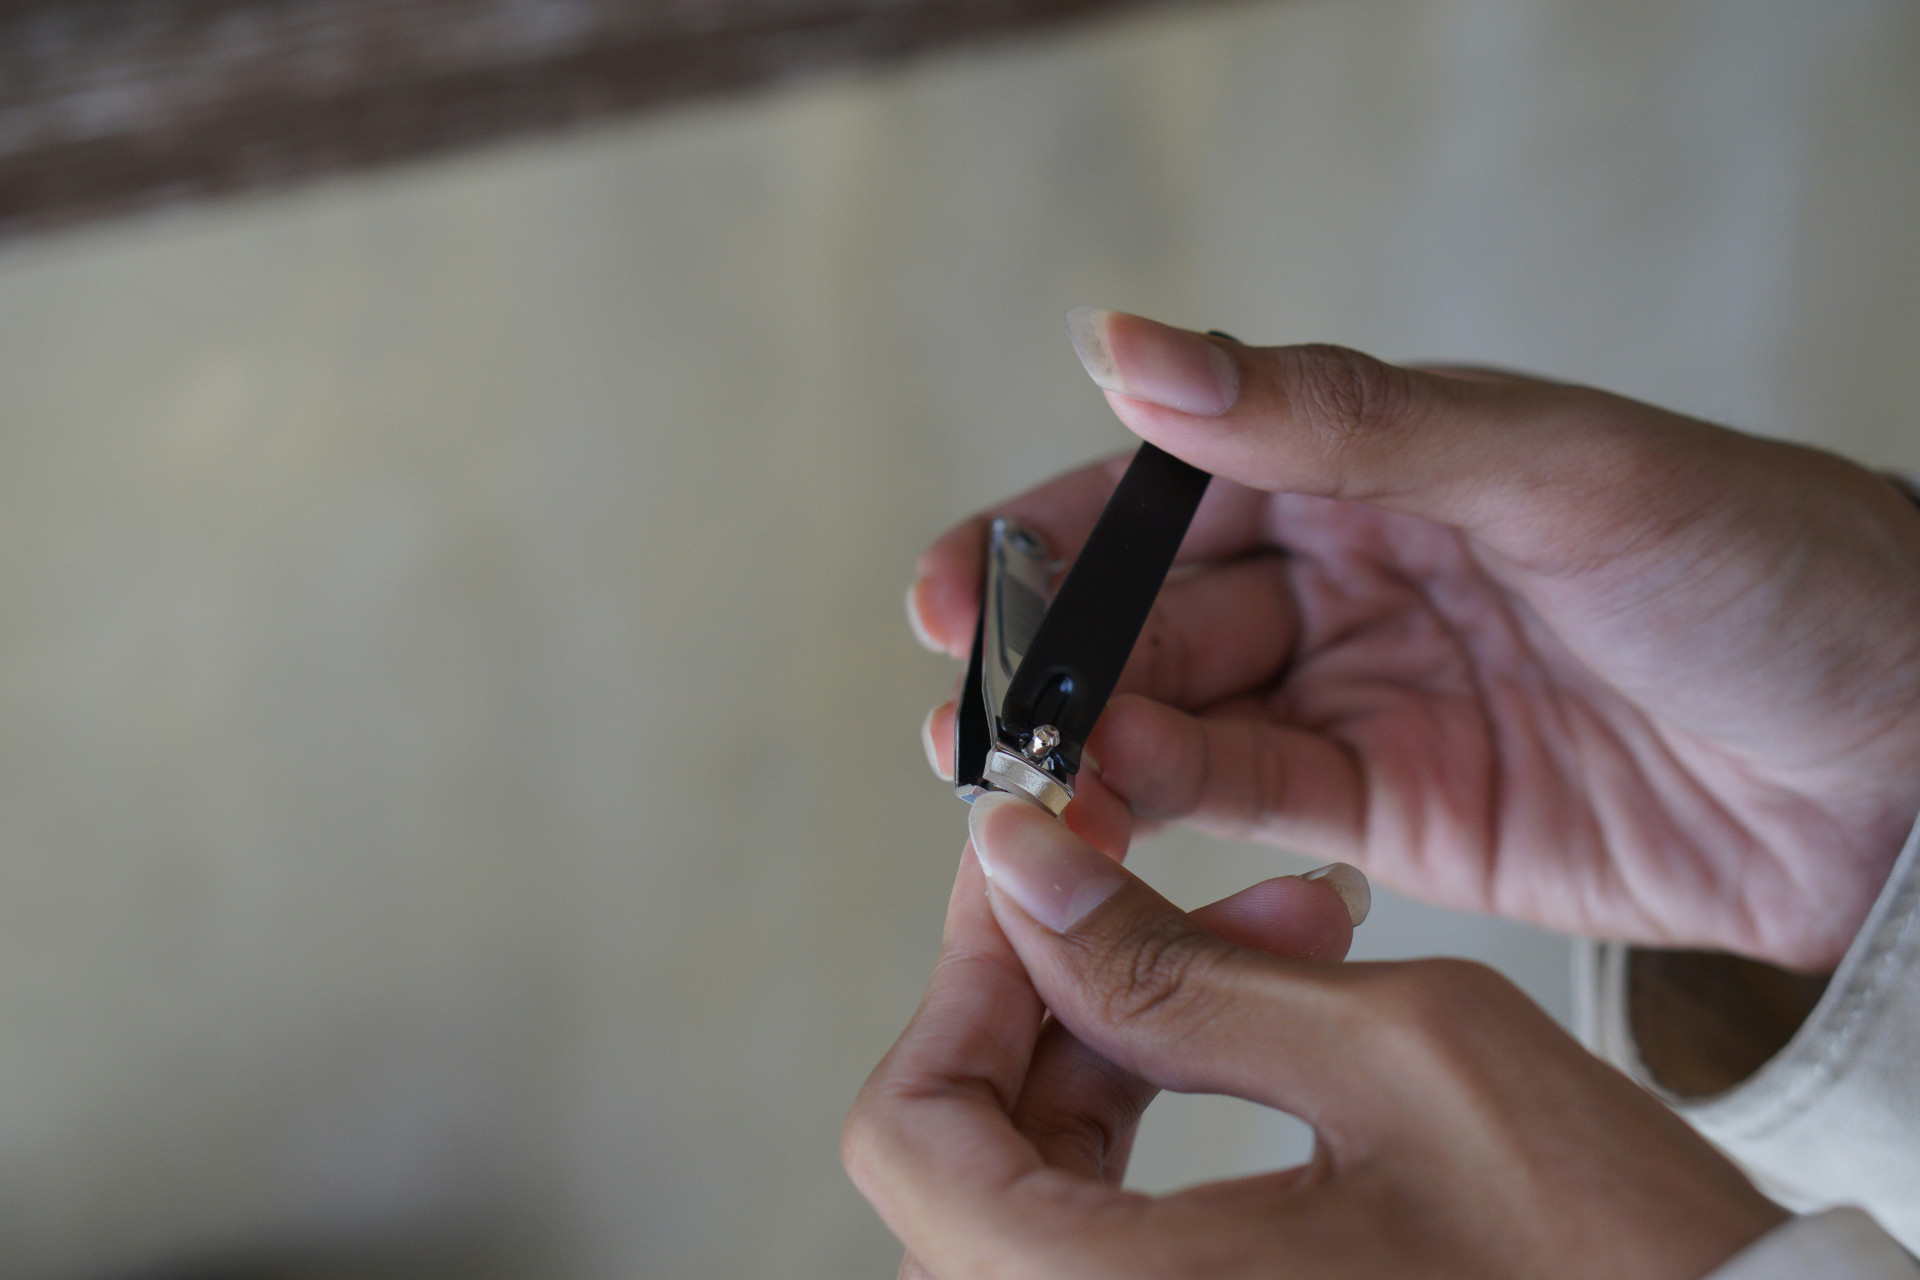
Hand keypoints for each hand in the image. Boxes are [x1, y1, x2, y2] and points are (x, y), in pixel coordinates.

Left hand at [843, 796, 1785, 1279]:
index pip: (909, 1136)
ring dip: (1134, 1034)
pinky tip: (1276, 1017)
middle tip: (1163, 883)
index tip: (1037, 882)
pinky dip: (1171, 1113)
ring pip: (1043, 1178)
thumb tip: (1023, 873)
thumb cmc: (1613, 1263)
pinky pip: (1117, 1228)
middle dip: (1065, 990)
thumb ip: (1173, 966)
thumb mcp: (1392, 1057)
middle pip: (970, 1149)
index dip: (964, 981)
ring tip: (1276, 934)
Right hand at [911, 312, 1919, 969]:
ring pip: (1184, 722)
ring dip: (1092, 752)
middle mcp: (1352, 576)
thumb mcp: (1550, 464)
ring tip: (1014, 785)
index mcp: (1374, 461)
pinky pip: (1254, 813)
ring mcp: (1368, 699)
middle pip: (1156, 617)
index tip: (957, 587)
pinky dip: (1173, 819)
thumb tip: (1130, 344)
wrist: (1907, 761)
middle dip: (1052, 663)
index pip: (1168, 488)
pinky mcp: (1396, 817)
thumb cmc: (1762, 569)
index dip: (1050, 538)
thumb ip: (1337, 419)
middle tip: (964, 714)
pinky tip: (1108, 825)